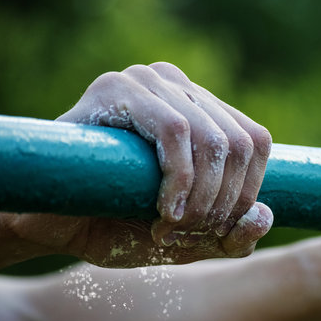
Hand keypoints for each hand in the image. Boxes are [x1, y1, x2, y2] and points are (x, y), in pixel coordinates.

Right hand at [0, 62, 272, 267]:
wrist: (55, 224)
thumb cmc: (122, 224)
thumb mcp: (190, 239)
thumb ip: (232, 235)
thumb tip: (265, 216)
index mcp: (200, 109)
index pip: (254, 141)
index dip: (247, 192)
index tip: (216, 230)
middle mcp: (179, 86)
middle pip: (238, 143)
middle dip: (222, 203)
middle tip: (190, 234)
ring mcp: (148, 81)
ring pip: (211, 137)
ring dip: (201, 197)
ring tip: (171, 227)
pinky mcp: (116, 89)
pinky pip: (173, 129)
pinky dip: (179, 179)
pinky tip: (164, 212)